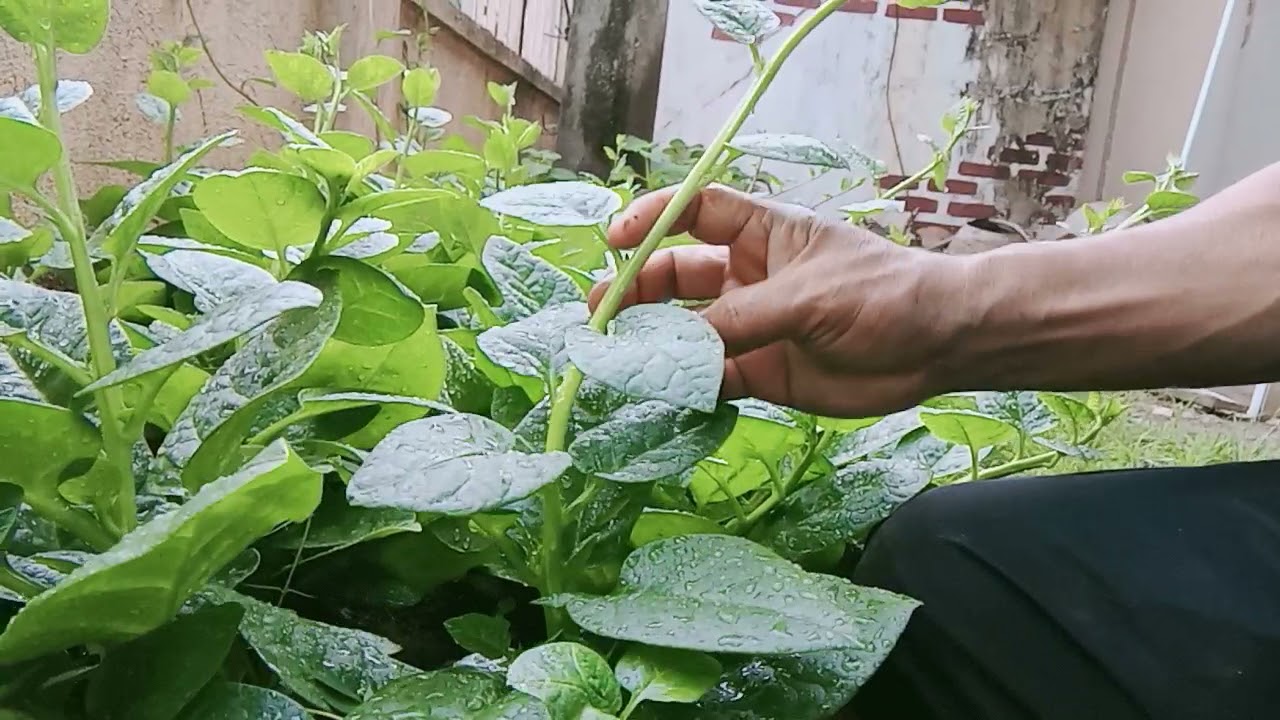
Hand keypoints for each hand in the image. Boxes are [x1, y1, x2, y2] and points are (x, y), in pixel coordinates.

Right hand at [588, 185, 970, 417]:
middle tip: (601, 314)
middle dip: (636, 291)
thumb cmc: (882, 295)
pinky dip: (683, 385)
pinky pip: (708, 378)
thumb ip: (742, 319)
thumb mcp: (809, 296)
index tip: (614, 238)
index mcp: (762, 234)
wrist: (938, 347)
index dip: (650, 219)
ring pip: (684, 331)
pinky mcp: (759, 375)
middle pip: (674, 276)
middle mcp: (747, 277)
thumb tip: (678, 346)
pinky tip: (658, 392)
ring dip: (651, 341)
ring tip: (616, 357)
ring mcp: (751, 327)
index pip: (693, 212)